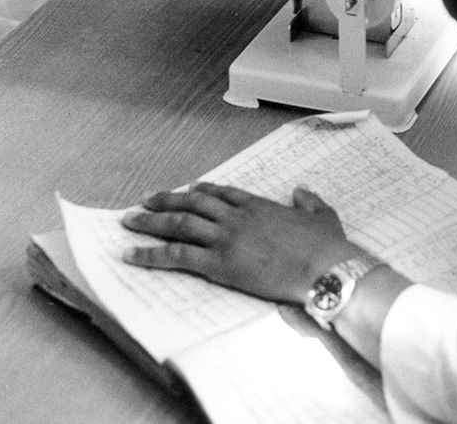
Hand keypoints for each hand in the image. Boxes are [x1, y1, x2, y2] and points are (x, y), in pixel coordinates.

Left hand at [122, 181, 366, 303]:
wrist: (323, 266)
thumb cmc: (326, 246)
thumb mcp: (322, 215)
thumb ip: (309, 202)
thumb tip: (302, 192)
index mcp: (258, 205)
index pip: (223, 193)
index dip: (202, 191)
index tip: (188, 190)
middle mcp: (237, 216)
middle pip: (193, 203)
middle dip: (166, 200)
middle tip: (146, 200)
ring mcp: (226, 237)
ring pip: (180, 224)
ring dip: (151, 221)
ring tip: (129, 221)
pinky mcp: (219, 263)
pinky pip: (178, 255)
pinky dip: (151, 254)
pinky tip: (133, 255)